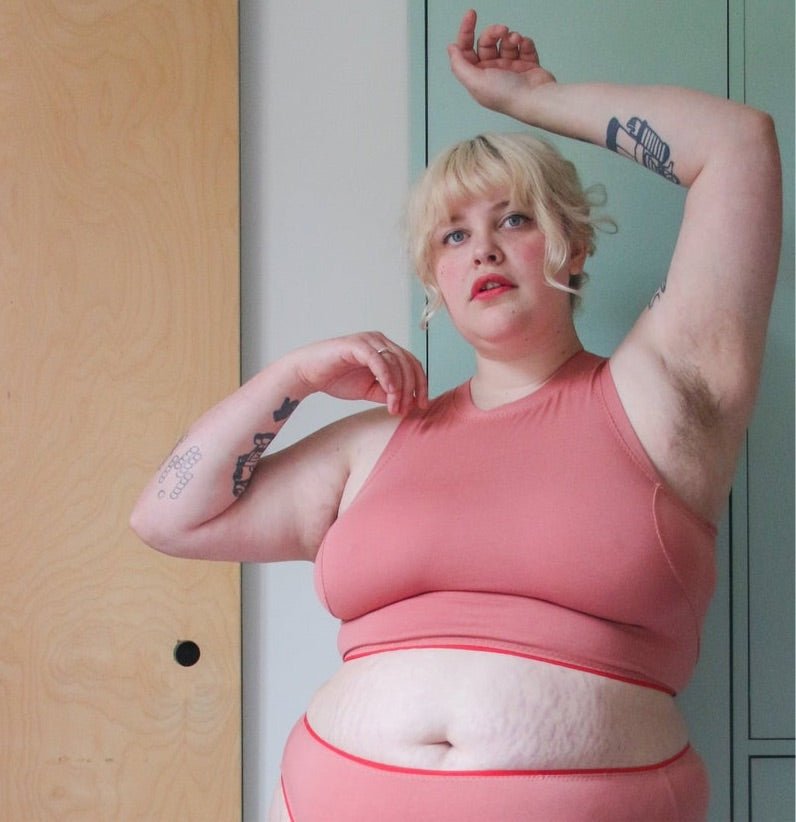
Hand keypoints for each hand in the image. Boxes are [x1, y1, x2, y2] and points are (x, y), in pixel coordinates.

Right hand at [289, 333, 428, 415]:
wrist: (309, 374)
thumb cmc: (337, 379)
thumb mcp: (370, 390)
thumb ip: (389, 393)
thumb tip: (410, 402)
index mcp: (386, 350)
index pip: (413, 364)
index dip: (421, 385)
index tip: (421, 405)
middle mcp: (381, 341)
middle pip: (408, 363)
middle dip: (411, 389)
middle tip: (405, 410)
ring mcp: (369, 341)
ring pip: (396, 362)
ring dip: (398, 387)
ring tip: (394, 406)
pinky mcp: (356, 345)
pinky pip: (378, 359)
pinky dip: (386, 375)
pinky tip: (389, 391)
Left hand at [448, 9, 555, 117]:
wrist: (536, 99)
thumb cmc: (507, 95)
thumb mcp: (476, 82)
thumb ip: (459, 65)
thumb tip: (451, 49)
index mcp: (478, 77)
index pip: (466, 51)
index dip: (466, 32)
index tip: (471, 15)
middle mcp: (492, 72)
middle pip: (487, 43)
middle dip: (493, 33)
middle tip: (502, 30)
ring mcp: (510, 69)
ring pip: (506, 42)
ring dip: (511, 37)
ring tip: (516, 40)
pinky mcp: (527, 65)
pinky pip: (523, 46)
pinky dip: (524, 43)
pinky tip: (525, 46)